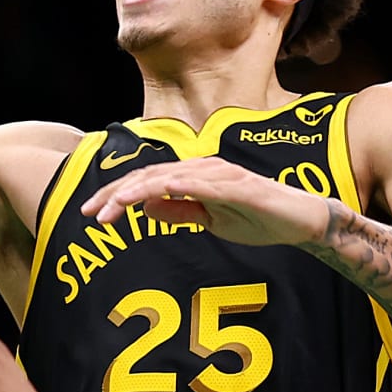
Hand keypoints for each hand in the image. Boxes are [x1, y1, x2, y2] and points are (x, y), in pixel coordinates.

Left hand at [80, 156, 336, 247]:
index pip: (148, 181)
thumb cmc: (259, 219)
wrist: (303, 222)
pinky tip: (158, 191)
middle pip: (150, 175)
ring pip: (170, 177)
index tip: (90, 213)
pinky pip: (205, 185)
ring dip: (137, 190)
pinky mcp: (241, 186)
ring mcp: (223, 175)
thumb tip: (145, 207)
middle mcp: (204, 168)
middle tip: (88, 212)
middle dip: (116, 193)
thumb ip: (181, 212)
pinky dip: (180, 187)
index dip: (117, 195)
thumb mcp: (211, 221)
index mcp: (195, 176)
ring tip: (112, 207)